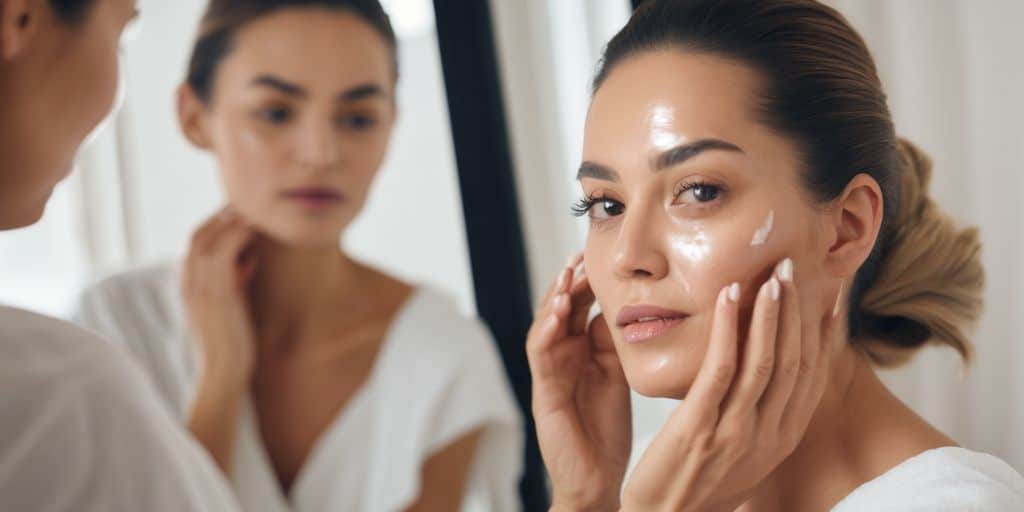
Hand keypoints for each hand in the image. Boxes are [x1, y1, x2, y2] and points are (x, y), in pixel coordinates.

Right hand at [182, 206, 258, 394]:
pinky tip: (257, 228)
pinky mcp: (215, 292)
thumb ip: (235, 279)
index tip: (242, 213)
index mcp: (188, 284)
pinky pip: (223, 250)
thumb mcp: (231, 304)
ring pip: (209, 236)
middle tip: (252, 203)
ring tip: (256, 209)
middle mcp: (188, 281)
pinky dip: (239, 233)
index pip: (196, 241)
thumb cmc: (232, 343)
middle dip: (223, 215)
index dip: (217, 223)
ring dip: (232, 218)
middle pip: (200, 233)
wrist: (223, 375)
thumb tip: (250, 259)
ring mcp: (198, 286)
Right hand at [527, 254, 632, 511]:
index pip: (579, 305)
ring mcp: (549, 371)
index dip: (588, 281)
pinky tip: (556, 312)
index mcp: (580, 349)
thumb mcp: (618, 374)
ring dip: (553, 298)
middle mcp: (561, 355)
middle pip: (560, 308)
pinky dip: (546, 330)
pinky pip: (540, 354)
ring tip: (566, 275)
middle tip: (580, 255)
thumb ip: (614, 342)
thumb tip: (621, 305)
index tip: (599, 256)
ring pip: (544, 325)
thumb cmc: (607, 429)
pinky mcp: (543, 390)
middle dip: (569, 281)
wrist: (597, 477)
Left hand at [621, 259, 836, 511]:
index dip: (822, 332)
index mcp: (783, 437)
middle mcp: (769, 434)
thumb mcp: (746, 451)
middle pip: (793, 362)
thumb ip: (763, 415)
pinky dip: (729, 329)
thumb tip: (774, 377)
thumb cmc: (701, 482)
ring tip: (772, 274)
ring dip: (770, 313)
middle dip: (797, 310)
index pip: (812, 375)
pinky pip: (721, 370)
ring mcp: (737, 432)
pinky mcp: (701, 428)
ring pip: (764, 362)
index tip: (826, 293)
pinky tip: (728, 297)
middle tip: (793, 266)